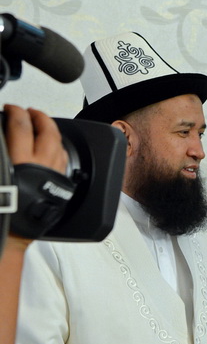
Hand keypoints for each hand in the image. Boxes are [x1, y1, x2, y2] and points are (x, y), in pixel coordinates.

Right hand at [2, 106, 67, 245]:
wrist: (12, 235)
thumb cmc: (2, 212)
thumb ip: (0, 153)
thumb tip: (1, 141)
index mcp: (19, 161)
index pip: (20, 126)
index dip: (15, 112)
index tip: (10, 108)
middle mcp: (41, 166)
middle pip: (46, 132)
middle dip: (39, 117)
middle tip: (30, 111)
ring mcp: (53, 175)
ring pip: (59, 146)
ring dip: (52, 131)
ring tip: (44, 125)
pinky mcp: (60, 186)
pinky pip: (63, 162)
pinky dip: (58, 150)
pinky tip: (54, 148)